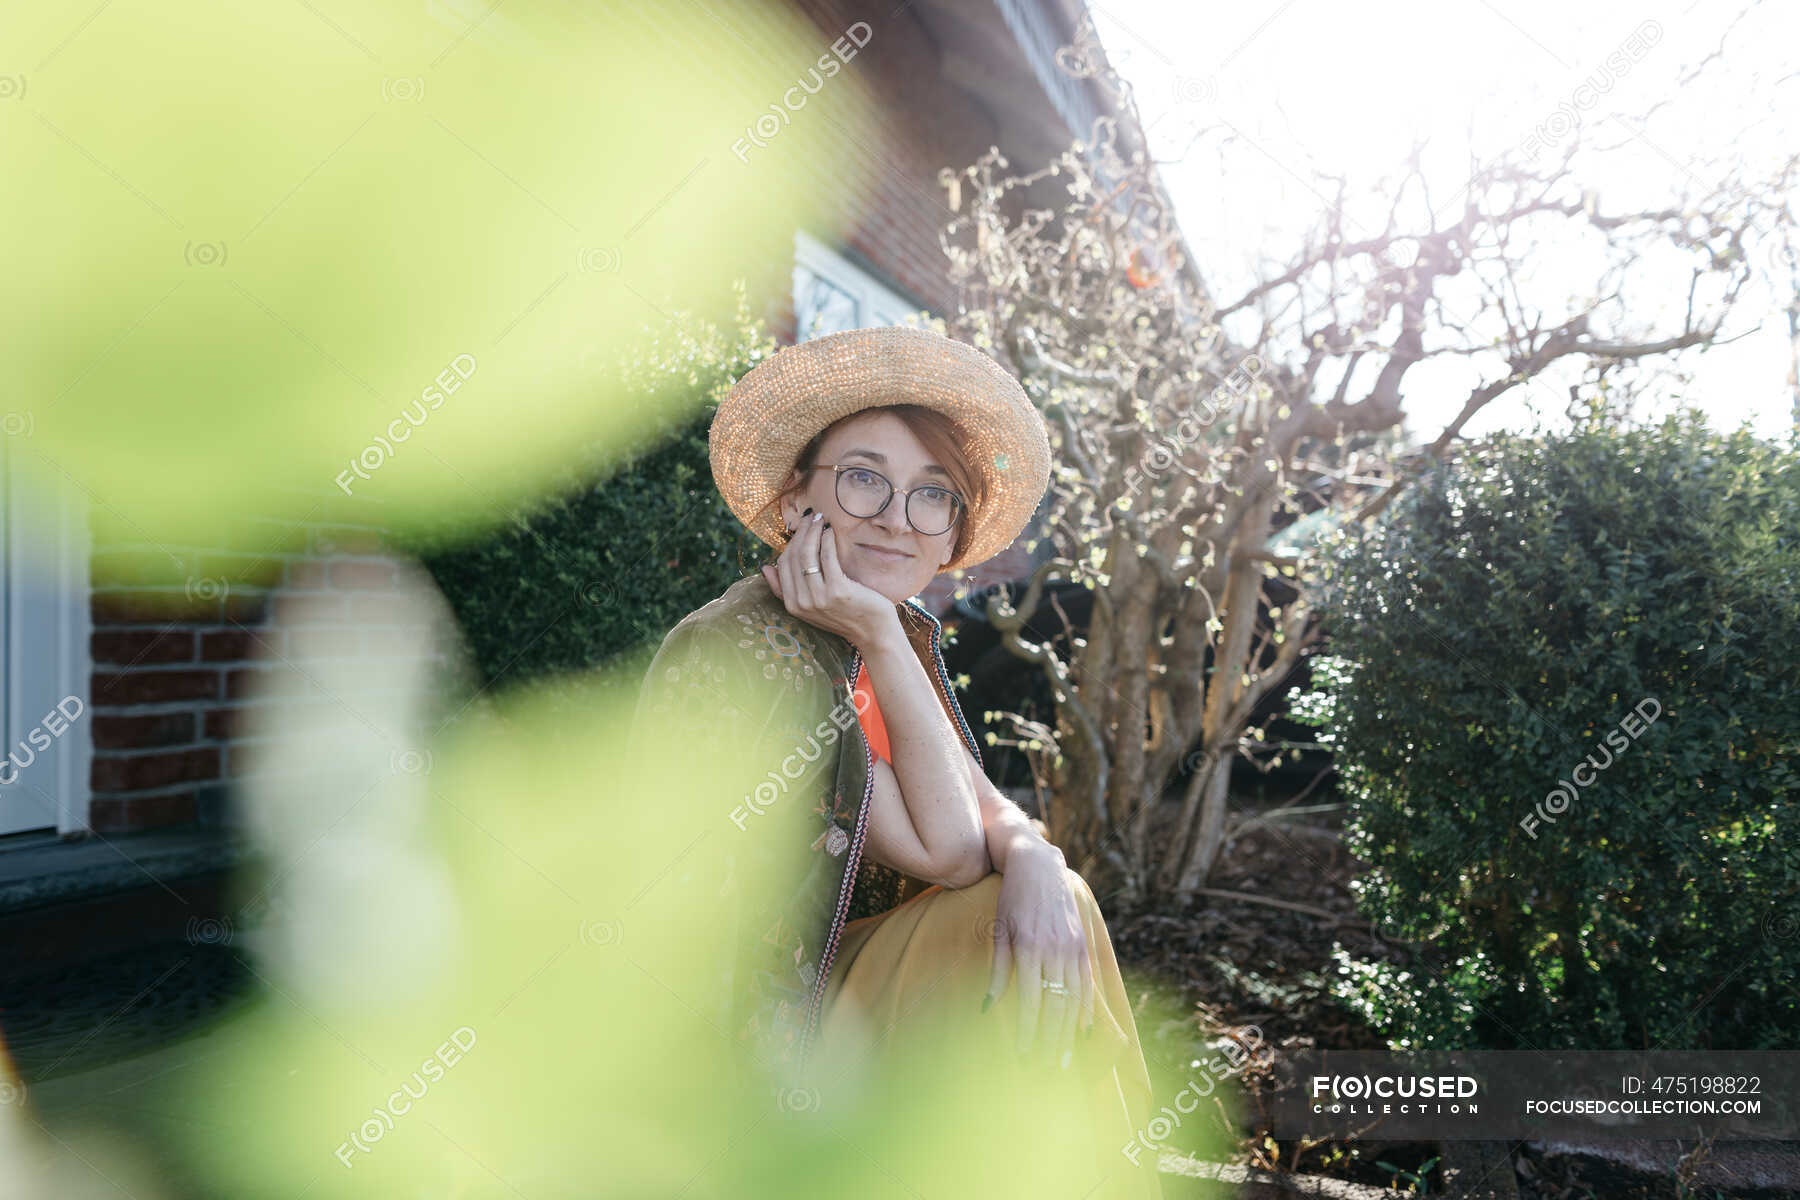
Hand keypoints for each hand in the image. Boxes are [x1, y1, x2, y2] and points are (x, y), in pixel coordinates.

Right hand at [761, 511, 899, 651]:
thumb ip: (787, 590)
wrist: (873, 633)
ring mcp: (819, 597)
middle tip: (812, 517)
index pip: (782, 564)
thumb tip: (765, 567)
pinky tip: (831, 531)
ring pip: (807, 554)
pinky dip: (827, 540)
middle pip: (794, 556)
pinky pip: (827, 557)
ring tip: (821, 519)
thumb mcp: (810, 607)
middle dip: (802, 532)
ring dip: (813, 531)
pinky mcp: (838, 590)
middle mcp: (802, 602)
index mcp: (792, 605)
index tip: (801, 528)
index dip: (790, 542)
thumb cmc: (845, 616)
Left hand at [983, 846, 1095, 1069]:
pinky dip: (1085, 1011)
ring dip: (1068, 1034)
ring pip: (1073, 1001)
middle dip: (1050, 1042)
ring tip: (1063, 1062)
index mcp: (1028, 947)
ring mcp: (1072, 948)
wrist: (1039, 866)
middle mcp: (1054, 950)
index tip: (1023, 1055)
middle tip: (1043, 1070)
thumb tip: (987, 1009)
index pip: (1030, 1000)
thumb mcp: (998, 931)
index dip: (1028, 1031)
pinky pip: (1087, 985)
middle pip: (1055, 1007)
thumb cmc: (1011, 899)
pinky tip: (1082, 1033)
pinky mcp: (1083, 945)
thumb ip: (996, 970)